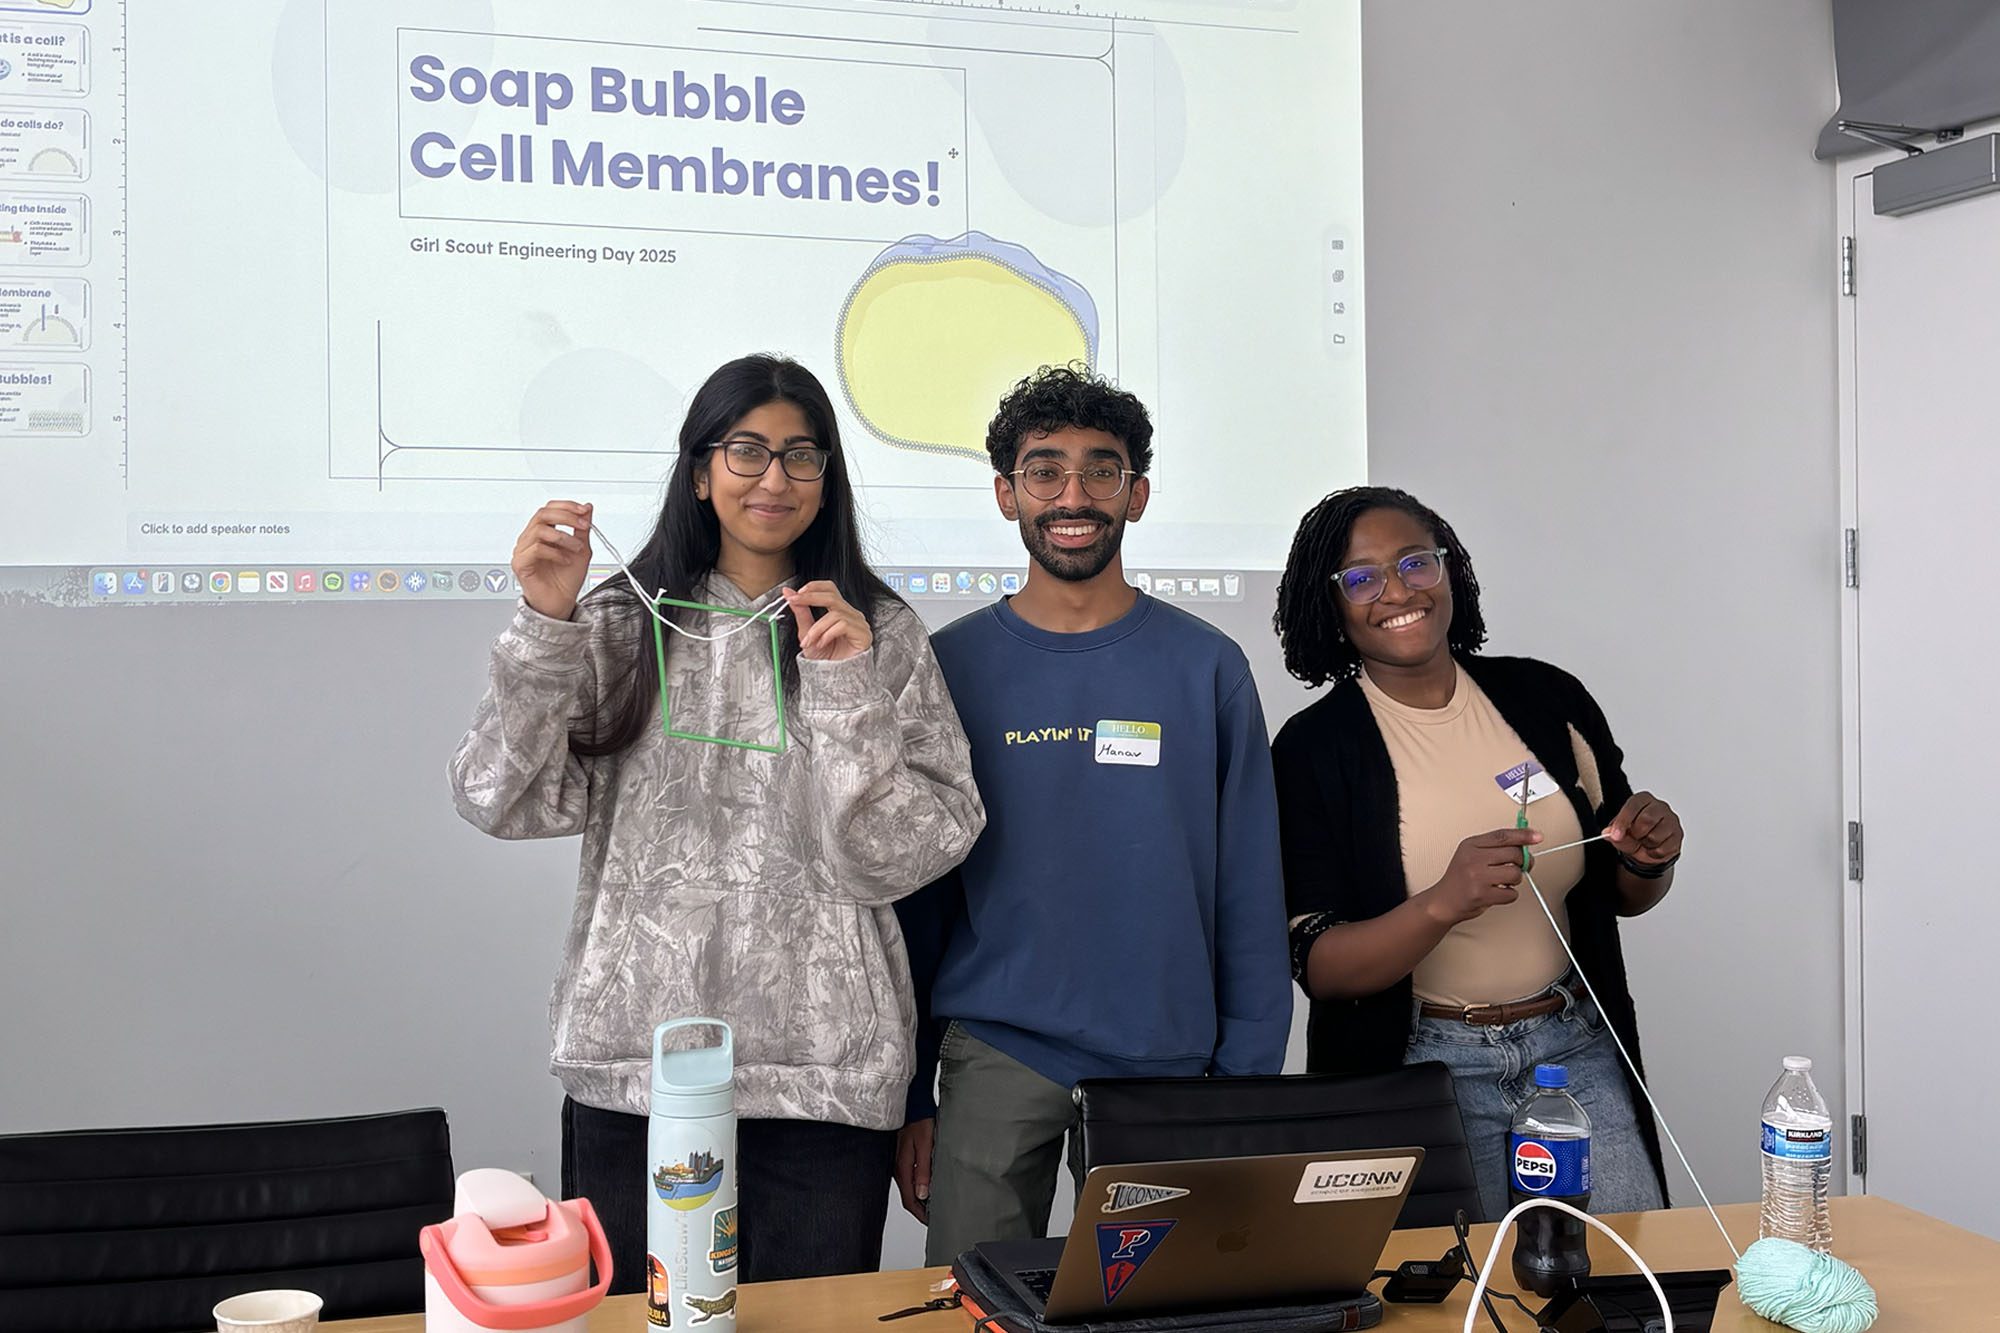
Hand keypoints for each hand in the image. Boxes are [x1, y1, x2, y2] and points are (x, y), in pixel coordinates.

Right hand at [512, 501, 591, 621]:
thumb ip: (582, 528)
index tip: (584, 511)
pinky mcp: (520, 564)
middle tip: (583, 525)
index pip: (548, 509)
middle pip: (542, 514)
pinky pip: (536, 549)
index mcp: (541, 532)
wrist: (561, 604)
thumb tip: (587, 507)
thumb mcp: (581, 549)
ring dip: (564, 537)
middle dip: (567, 516)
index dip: (566, 506)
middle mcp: (529, 539)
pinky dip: (555, 552)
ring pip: (539, 530)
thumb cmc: (566, 580)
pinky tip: (565, 560)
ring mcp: (522, 551)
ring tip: (576, 549)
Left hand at [783, 580, 872, 660]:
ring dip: (817, 628)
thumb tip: (788, 593)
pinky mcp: (863, 634)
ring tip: (809, 642)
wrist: (834, 681)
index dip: (813, 587)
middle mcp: (851, 614)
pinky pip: (843, 625)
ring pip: (835, 613)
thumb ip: (801, 613)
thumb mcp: (807, 633)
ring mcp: (859, 623)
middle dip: (810, 598)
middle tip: (794, 602)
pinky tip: (823, 644)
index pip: (829, 588)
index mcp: (839, 611)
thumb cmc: (825, 660)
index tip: (794, 594)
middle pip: (832, 595)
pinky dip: (828, 634)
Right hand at [894, 1118, 934, 1222]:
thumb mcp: (924, 1146)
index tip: (931, 1222)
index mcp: (903, 1169)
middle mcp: (898, 1168)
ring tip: (933, 1203)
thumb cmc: (919, 1121)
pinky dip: (918, 1185)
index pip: (910, 1201)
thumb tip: (923, 1194)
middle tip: (934, 1215)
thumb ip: (923, 1170)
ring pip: (909, 1187)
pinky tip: (926, 1184)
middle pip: (908, 1196)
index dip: (920, 1214)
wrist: (912, 1104)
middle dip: (920, 1209)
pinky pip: (909, 1177)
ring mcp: (899, 1163)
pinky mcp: (902, 1157)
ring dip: (919, 1197)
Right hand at [1420, 827, 1542, 927]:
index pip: (1502, 836)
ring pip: (1515, 874)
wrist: (1443, 901)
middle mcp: (1473, 858)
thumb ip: (1495, 847)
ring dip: (1514, 880)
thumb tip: (1524, 844)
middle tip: (1519, 866)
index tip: (1537, 836)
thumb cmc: (1460, 878)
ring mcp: (1477, 877)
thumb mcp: (1471, 854)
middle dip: (1522, 862)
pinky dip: (1509, 895)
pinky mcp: (1482, 894)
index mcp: (1471, 845)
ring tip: (1503, 881)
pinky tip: (1498, 892)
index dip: (1523, 835)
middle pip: (1514, 853)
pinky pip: (1511, 893)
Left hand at [1606, 792, 1682, 865]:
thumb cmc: (1633, 835)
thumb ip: (1613, 833)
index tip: (1615, 835)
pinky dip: (1654, 853)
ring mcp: (1671, 820)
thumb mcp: (1620, 834)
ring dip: (1645, 844)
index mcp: (1642, 799)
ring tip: (1644, 842)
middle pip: (1647, 819)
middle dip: (1636, 834)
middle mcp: (1659, 806)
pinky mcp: (1678, 835)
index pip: (1633, 806)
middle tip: (1634, 837)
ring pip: (1656, 836)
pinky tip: (1653, 848)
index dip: (1623, 822)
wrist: (1649, 850)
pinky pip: (1664, 848)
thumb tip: (1608, 833)